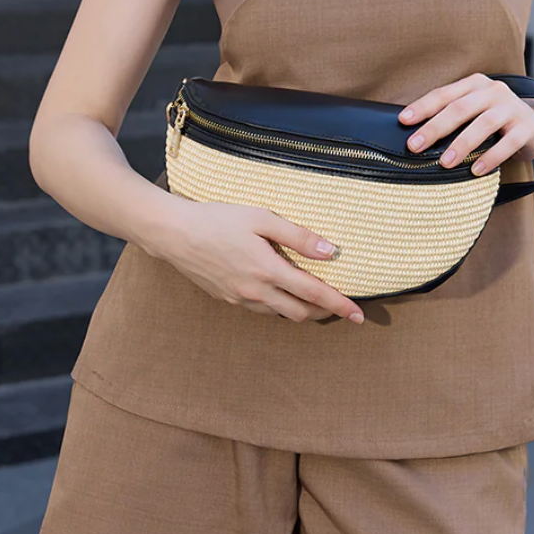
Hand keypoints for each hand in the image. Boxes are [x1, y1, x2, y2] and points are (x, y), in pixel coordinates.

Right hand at [164, 200, 364, 323]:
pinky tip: (279, 292)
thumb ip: (298, 236)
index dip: (340, 305)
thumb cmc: (218, 219)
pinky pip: (260, 309)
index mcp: (268, 271)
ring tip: (313, 299)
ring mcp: (239, 299)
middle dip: (324, 312)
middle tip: (340, 305)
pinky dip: (278, 306)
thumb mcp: (261, 218)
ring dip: (300, 310)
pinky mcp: (226, 298)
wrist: (173, 233)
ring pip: (279, 314)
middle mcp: (256, 292)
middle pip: (300, 313)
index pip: (314, 294)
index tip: (359, 314)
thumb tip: (331, 251)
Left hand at [397, 72, 533, 174]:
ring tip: (445, 162)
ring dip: (461, 144)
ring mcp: (512, 108)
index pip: (445, 94)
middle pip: (460, 108)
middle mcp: (494, 92)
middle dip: (435, 128)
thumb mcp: (475, 111)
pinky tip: (476, 170)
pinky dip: (491, 157)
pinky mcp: (527, 127)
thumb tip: (416, 134)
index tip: (403, 121)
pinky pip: (508, 142)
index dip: (423, 107)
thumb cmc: (498, 120)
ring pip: (483, 124)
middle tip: (415, 146)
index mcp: (475, 85)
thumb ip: (452, 115)